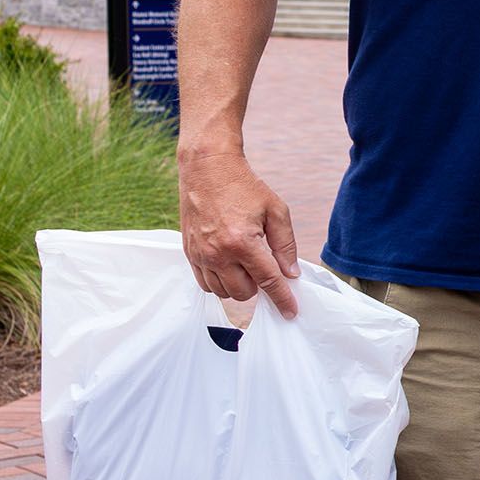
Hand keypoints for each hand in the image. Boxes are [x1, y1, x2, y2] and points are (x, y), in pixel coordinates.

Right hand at [178, 149, 301, 317]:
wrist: (207, 168)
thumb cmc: (244, 186)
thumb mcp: (275, 209)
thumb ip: (285, 244)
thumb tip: (290, 273)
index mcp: (243, 242)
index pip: (267, 280)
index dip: (282, 299)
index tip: (291, 312)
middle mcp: (218, 253)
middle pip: (244, 292)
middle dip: (259, 286)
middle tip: (263, 264)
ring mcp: (201, 255)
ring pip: (224, 292)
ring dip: (239, 285)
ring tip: (245, 262)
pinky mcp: (189, 253)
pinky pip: (205, 284)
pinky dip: (220, 282)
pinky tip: (229, 266)